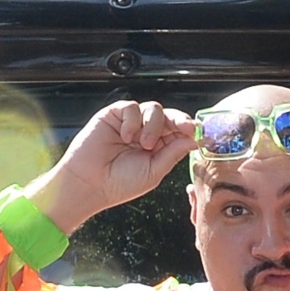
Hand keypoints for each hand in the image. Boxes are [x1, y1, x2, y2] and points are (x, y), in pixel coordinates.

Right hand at [28, 101, 196, 233]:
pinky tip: (126, 137)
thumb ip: (173, 153)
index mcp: (158, 148)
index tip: (199, 131)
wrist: (90, 183)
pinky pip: (132, 107)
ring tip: (143, 144)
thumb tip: (194, 139)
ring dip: (153, 125)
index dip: (189, 129)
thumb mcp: (154, 171)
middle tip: (186, 128)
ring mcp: (131, 123)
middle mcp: (146, 133)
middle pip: (169, 116)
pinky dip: (133, 121)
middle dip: (179, 121)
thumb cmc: (119, 183)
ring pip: (154, 109)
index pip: (178, 132)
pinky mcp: (115, 115)